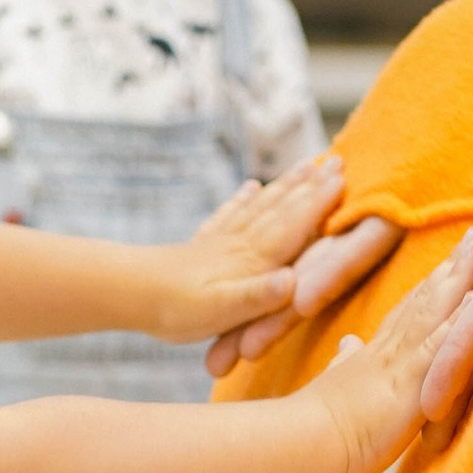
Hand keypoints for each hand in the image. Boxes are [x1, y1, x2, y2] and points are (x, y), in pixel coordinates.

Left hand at [152, 150, 343, 352]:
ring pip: (259, 207)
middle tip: (334, 160)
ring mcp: (221, 240)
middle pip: (281, 209)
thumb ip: (259, 296)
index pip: (294, 224)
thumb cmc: (179, 309)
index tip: (342, 175)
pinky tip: (249, 188)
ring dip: (284, 187)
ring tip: (303, 166)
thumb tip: (293, 282)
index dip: (319, 202)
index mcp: (254, 258)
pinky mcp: (203, 245)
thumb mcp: (224, 311)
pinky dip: (243, 200)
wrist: (129, 295)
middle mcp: (242, 242)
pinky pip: (229, 216)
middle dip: (309, 186)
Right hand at [304, 232, 472, 472]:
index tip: (455, 256)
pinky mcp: (409, 385)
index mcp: (376, 355)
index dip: (433, 283)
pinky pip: (438, 347)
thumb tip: (348, 347)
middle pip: (427, 298)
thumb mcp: (336, 387)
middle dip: (455, 265)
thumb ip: (345, 364)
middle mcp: (390, 351)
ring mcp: (400, 364)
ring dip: (462, 277)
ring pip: (435, 311)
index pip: (410, 311)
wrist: (302, 444)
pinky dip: (459, 320)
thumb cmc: (316, 429)